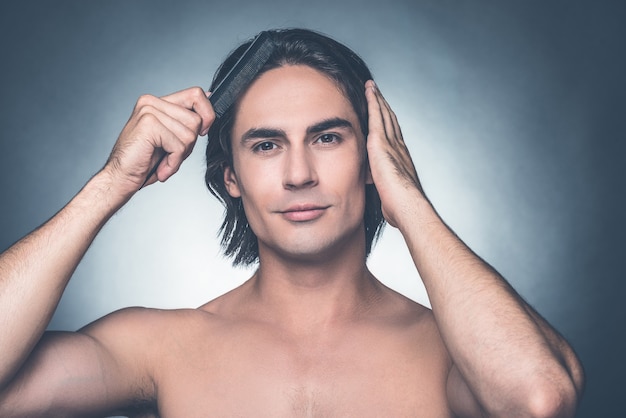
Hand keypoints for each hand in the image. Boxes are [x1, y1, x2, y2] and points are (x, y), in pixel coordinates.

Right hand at [104, 87, 214, 193]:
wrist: (121, 178)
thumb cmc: (145, 161)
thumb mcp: (173, 137)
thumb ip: (187, 119)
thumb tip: (211, 96)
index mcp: (158, 102)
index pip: (196, 94)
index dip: (207, 114)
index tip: (202, 132)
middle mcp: (151, 102)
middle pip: (196, 120)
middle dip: (189, 144)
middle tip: (170, 154)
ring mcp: (149, 111)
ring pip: (189, 134)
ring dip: (180, 155)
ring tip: (163, 160)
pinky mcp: (149, 124)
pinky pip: (179, 146)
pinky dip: (173, 162)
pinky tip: (160, 167)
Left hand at [365, 80, 422, 227]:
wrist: (407, 204)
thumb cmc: (401, 207)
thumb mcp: (391, 197)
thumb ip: (387, 192)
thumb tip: (384, 200)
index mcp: (401, 159)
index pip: (394, 137)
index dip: (389, 124)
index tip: (385, 115)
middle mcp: (398, 147)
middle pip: (390, 120)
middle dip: (384, 106)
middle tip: (378, 92)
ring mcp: (391, 143)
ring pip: (384, 114)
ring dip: (378, 99)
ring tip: (372, 86)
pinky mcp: (380, 142)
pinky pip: (376, 116)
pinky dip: (373, 101)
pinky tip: (369, 90)